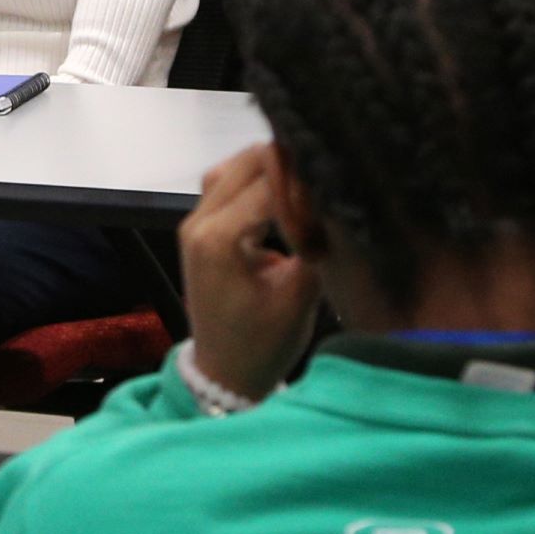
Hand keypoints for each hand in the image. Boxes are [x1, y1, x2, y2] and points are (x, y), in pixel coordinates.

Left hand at [177, 143, 318, 402]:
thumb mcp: (300, 295)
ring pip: (235, 167)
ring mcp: (195, 222)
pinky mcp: (200, 227)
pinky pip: (227, 184)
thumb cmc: (262, 343)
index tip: (340, 183)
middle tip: (328, 176)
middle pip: (248, 161)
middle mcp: (199, 222)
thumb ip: (314, 240)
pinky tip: (288, 193)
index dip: (308, 178)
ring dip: (272, 167)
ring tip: (310, 182)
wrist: (224, 372)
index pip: (270, 181)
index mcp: (219, 238)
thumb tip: (333, 197)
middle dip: (290, 162)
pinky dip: (257, 179)